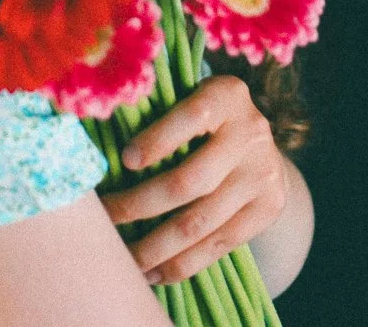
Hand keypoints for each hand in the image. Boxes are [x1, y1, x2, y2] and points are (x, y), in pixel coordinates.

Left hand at [98, 74, 287, 285]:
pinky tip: (153, 272)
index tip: (124, 161)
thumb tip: (100, 137)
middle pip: (191, 180)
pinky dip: (182, 264)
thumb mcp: (189, 95)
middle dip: (141, 204)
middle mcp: (251, 133)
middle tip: (105, 218)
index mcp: (226, 95)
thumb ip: (158, 107)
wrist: (262, 144)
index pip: (192, 117)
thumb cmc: (203, 116)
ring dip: (156, 246)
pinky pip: (219, 245)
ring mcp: (262, 176)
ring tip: (123, 257)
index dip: (157, 140)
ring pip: (201, 222)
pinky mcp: (267, 211)